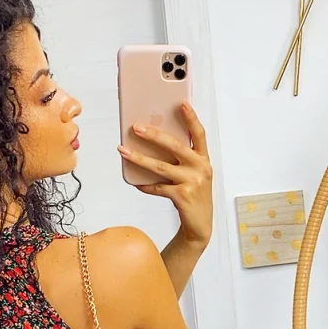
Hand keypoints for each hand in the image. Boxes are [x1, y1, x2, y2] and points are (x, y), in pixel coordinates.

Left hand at [118, 102, 212, 249]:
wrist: (200, 225)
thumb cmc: (193, 196)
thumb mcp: (193, 175)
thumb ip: (181, 160)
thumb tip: (154, 141)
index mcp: (204, 160)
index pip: (199, 135)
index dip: (191, 118)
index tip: (182, 103)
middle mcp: (201, 168)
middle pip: (175, 146)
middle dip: (154, 134)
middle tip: (136, 127)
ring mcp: (192, 182)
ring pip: (161, 166)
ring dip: (139, 158)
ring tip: (123, 150)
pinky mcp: (182, 196)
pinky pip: (157, 187)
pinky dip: (145, 185)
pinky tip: (136, 183)